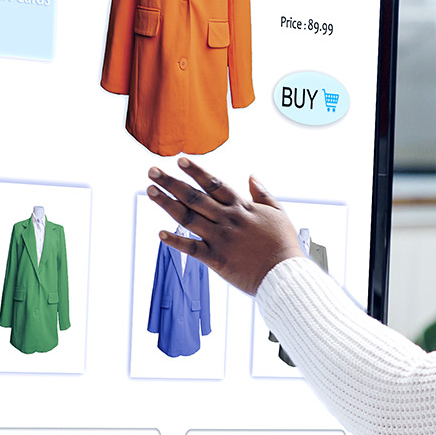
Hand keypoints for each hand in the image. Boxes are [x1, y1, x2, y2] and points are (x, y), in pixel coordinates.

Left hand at [148, 158, 304, 295]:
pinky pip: (192, 249)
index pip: (214, 184)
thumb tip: (251, 177)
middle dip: (172, 182)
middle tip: (152, 171)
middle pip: (195, 197)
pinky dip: (176, 241)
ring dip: (167, 203)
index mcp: (242, 208)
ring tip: (151, 190)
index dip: (196, 171)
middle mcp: (228, 220)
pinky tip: (160, 233)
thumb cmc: (284, 245)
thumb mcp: (278, 213)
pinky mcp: (217, 260)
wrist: (284, 273)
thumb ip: (262, 194)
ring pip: (188, 218)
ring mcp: (220, 239)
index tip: (180, 160)